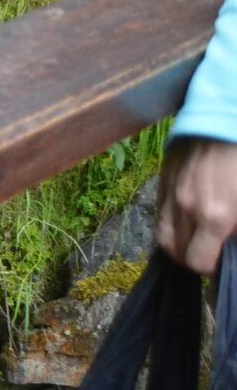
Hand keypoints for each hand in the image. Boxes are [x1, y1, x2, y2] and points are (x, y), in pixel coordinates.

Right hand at [160, 137, 236, 272]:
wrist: (225, 120)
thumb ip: (236, 231)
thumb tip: (231, 249)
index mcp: (215, 217)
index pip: (198, 263)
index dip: (211, 270)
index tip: (223, 265)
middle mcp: (186, 208)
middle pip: (177, 254)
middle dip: (195, 260)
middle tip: (213, 255)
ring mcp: (170, 192)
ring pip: (163, 237)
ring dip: (179, 246)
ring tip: (197, 243)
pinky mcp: (162, 179)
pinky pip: (160, 214)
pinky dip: (171, 226)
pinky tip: (187, 223)